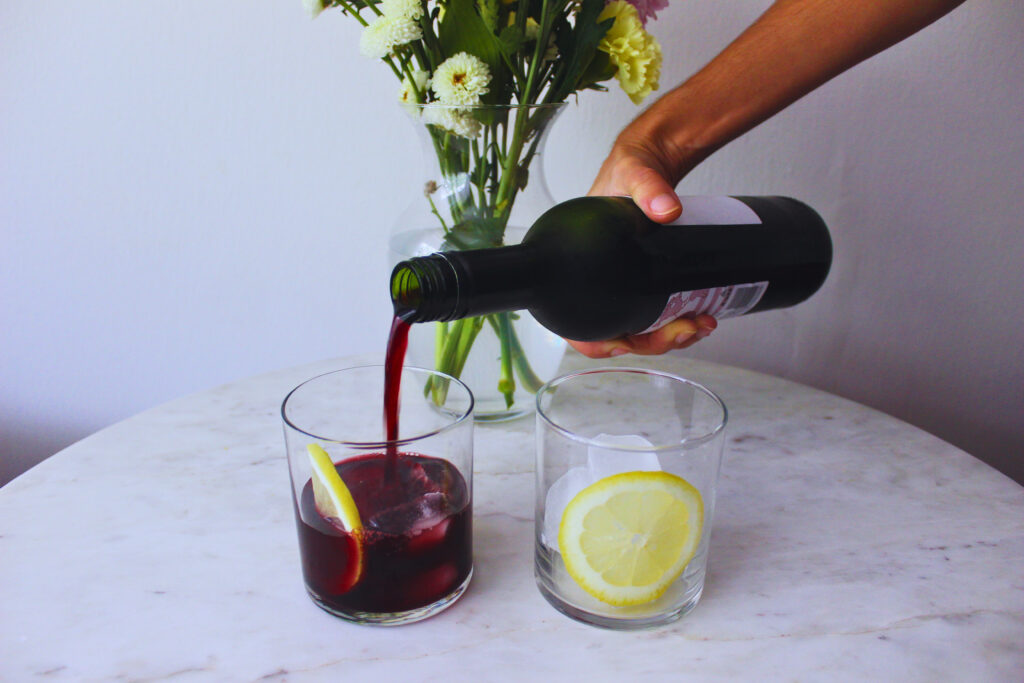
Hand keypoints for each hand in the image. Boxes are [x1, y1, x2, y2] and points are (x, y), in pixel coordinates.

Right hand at [567, 126, 715, 358]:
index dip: (595, 342)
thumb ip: (648, 186)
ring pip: (641, 330)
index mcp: (580, 263)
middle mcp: (602, 281)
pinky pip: (658, 315)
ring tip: (702, 324)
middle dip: (654, 341)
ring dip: (671, 337)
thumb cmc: (629, 168)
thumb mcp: (634, 173)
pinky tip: (699, 318)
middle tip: (686, 328)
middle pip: (618, 333)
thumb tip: (667, 209)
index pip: (574, 324)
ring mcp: (628, 283)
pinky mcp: (650, 281)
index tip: (624, 344)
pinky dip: (678, 323)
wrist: (653, 160)